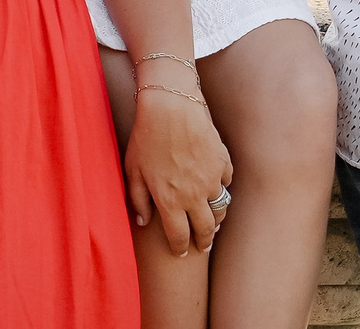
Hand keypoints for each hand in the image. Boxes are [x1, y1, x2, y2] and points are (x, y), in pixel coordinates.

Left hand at [121, 91, 232, 256]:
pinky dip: (222, 187)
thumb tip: (143, 221)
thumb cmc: (146, 136)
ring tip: (212, 222)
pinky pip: (226, 182)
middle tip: (203, 246)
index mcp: (169, 200)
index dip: (181, 248)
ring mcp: (211, 179)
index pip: (179, 237)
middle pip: (206, 229)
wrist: (170, 106)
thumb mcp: (133, 169)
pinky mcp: (222, 162)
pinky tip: (216, 186)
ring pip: (220, 209)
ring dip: (216, 218)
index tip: (182, 252)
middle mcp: (194, 195)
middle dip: (205, 241)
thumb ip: (137, 199)